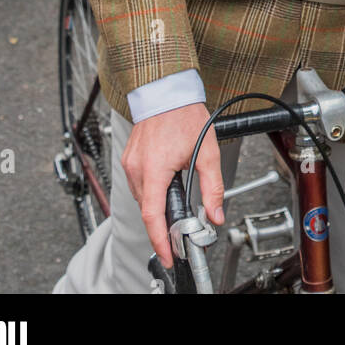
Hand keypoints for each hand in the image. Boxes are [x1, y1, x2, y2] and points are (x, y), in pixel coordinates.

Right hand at [121, 104, 224, 268]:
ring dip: (157, 205)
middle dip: (163, 223)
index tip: (168, 254)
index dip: (160, 240)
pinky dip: (151, 191)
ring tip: (175, 202)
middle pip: (148, 209)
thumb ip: (213, 188)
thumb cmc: (184, 114)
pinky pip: (138, 184)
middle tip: (181, 229)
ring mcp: (130, 162)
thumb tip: (216, 214)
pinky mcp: (129, 158)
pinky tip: (164, 185)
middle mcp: (137, 167)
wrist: (166, 90)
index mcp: (155, 168)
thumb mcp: (207, 152)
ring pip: (142, 198)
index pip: (153, 215)